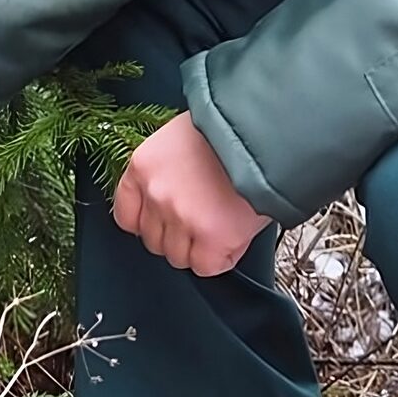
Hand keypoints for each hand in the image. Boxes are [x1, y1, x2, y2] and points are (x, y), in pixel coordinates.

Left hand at [112, 112, 270, 275]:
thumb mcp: (182, 140)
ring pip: (178, 257)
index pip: (126, 216)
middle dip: (178, 237)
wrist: (271, 129)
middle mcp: (156, 193)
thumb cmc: (233, 129)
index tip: (165, 224)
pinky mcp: (212, 235)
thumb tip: (169, 205)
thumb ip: (168, 175)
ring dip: (199, 248)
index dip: (150, 224)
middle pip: (153, 241)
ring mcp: (181, 216)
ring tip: (223, 224)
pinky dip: (220, 259)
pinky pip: (206, 267)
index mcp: (143, 167)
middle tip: (204, 221)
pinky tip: (233, 238)